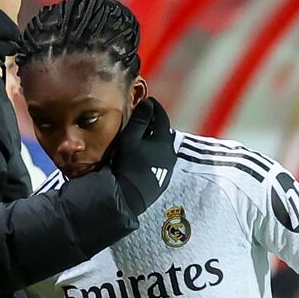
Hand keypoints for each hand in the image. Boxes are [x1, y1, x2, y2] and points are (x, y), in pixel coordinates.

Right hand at [109, 97, 175, 216]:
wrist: (129, 197)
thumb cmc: (128, 165)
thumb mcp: (130, 139)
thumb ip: (140, 120)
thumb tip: (148, 103)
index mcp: (164, 140)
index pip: (162, 116)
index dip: (154, 107)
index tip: (148, 100)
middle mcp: (170, 152)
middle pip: (163, 132)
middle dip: (154, 123)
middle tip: (143, 117)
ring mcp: (169, 167)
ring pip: (163, 146)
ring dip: (154, 139)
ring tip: (142, 136)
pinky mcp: (164, 178)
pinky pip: (161, 159)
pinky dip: (154, 152)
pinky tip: (144, 154)